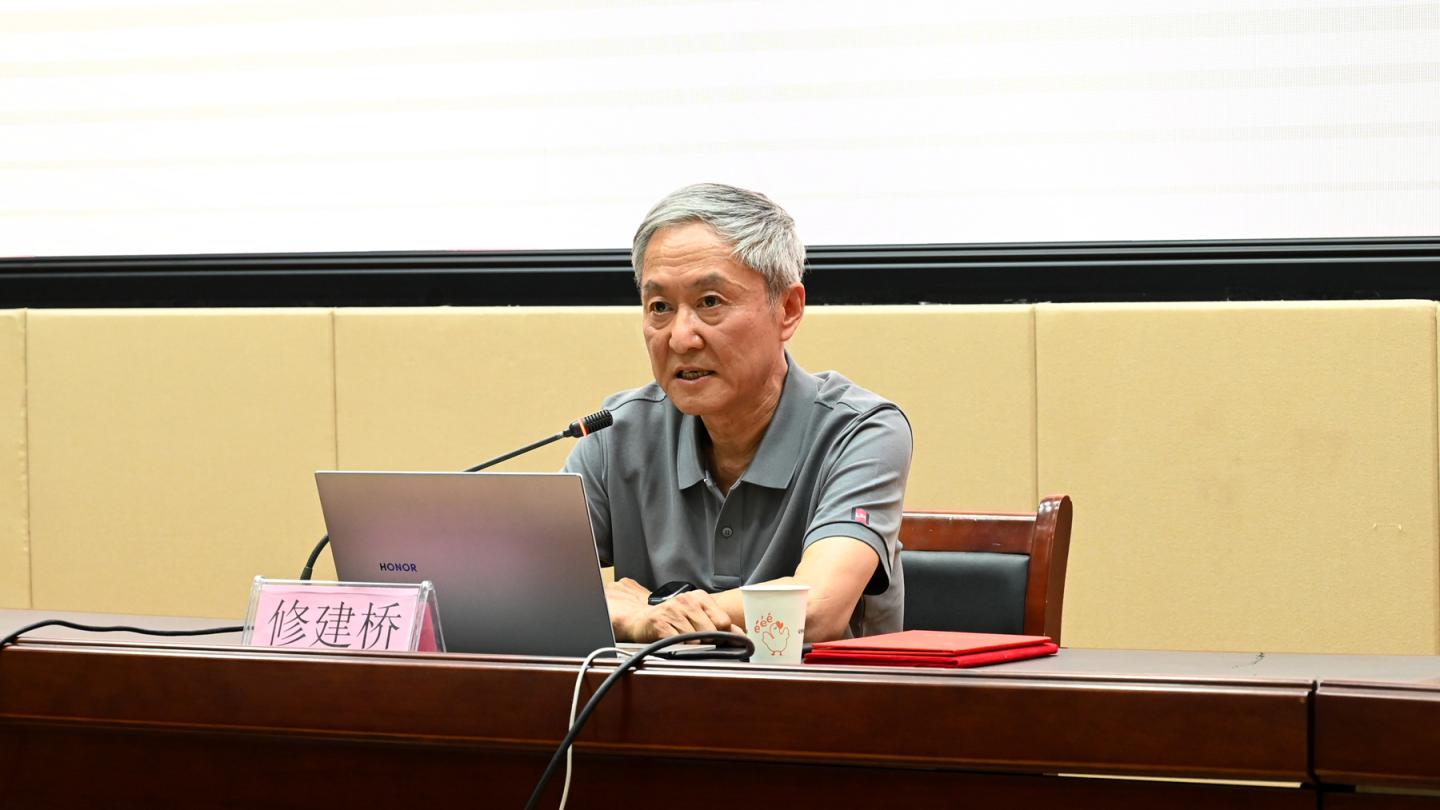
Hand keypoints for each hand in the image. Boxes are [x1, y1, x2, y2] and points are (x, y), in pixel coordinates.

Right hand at [605, 579, 730, 642]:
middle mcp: (686, 600)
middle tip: (697, 641)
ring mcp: (672, 611)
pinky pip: (680, 643)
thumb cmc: (672, 619)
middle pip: (712, 631)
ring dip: (692, 646)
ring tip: (683, 641)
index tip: (717, 640)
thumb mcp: (697, 615)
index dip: (722, 635)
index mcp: (699, 597)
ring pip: (696, 639)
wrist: (641, 619)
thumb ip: (719, 624)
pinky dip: (680, 648)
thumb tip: (742, 635)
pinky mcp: (660, 624)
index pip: (723, 621)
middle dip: (708, 641)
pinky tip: (674, 642)